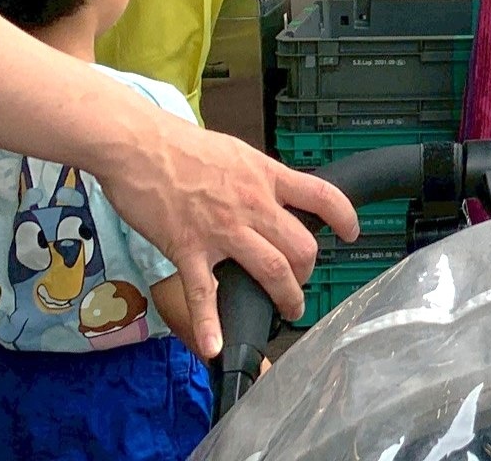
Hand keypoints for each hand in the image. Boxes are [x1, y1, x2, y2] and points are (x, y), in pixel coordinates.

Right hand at [99, 115, 357, 356]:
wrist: (138, 145)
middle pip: (301, 245)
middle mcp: (252, 204)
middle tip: (303, 282)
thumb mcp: (236, 152)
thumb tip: (272, 192)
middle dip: (309, 271)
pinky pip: (203, 293)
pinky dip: (211, 323)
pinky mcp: (188, 248)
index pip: (321, 195)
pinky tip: (215, 345)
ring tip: (287, 310)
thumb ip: (258, 177)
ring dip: (286, 297)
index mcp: (265, 177)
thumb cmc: (181, 146)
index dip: (344, 216)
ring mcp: (222, 229)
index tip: (351, 232)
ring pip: (271, 270)